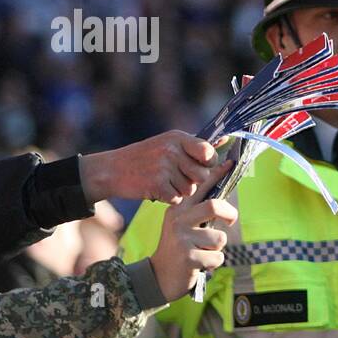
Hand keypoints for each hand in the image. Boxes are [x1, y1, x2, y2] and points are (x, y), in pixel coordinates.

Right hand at [79, 131, 223, 204]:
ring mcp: (164, 167)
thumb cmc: (144, 158)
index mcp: (178, 138)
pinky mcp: (156, 184)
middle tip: (175, 177)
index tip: (198, 166)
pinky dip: (168, 198)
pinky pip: (176, 199)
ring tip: (163, 181)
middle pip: (202, 176)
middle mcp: (172, 150)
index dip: (207, 164)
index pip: (209, 154)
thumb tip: (226, 141)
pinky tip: (156, 190)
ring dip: (179, 191)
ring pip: (190, 190)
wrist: (111, 170)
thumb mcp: (168, 144)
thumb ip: (195, 145)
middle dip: (192, 181)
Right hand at [148, 160, 237, 299]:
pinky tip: (200, 264)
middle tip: (231, 221)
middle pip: (214, 206)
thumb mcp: (184, 226)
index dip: (217, 174)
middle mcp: (178, 220)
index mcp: (178, 209)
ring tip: (203, 251)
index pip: (201, 188)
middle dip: (230, 213)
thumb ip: (200, 212)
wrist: (160, 276)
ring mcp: (182, 239)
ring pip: (219, 238)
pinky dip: (214, 263)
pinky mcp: (188, 258)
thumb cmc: (180, 248)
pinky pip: (217, 257)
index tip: (231, 163)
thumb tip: (224, 200)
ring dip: (217, 248)